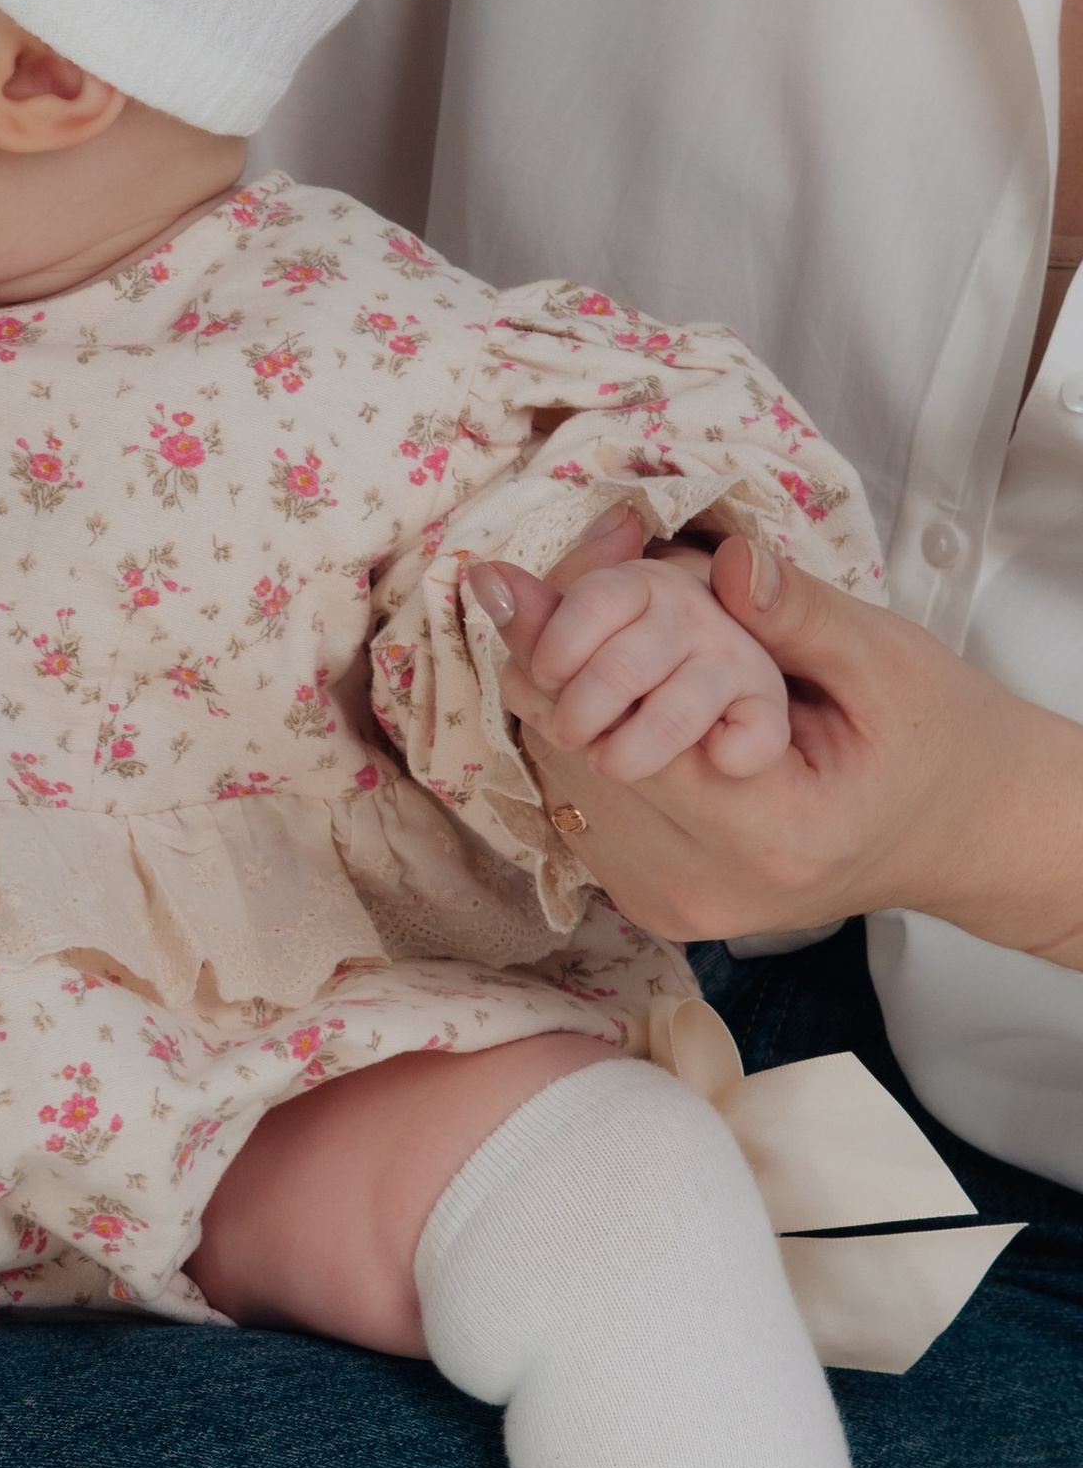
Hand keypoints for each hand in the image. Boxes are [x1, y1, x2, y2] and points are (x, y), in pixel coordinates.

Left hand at [470, 512, 1082, 964]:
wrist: (963, 831)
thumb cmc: (936, 740)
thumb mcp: (883, 659)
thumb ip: (794, 614)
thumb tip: (723, 557)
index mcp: (772, 837)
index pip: (626, 741)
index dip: (558, 654)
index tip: (503, 581)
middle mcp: (710, 891)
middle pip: (577, 763)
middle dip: (549, 667)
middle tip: (530, 586)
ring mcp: (678, 909)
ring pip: (565, 787)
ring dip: (556, 704)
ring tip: (568, 632)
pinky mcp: (659, 906)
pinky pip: (584, 812)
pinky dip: (579, 744)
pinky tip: (602, 694)